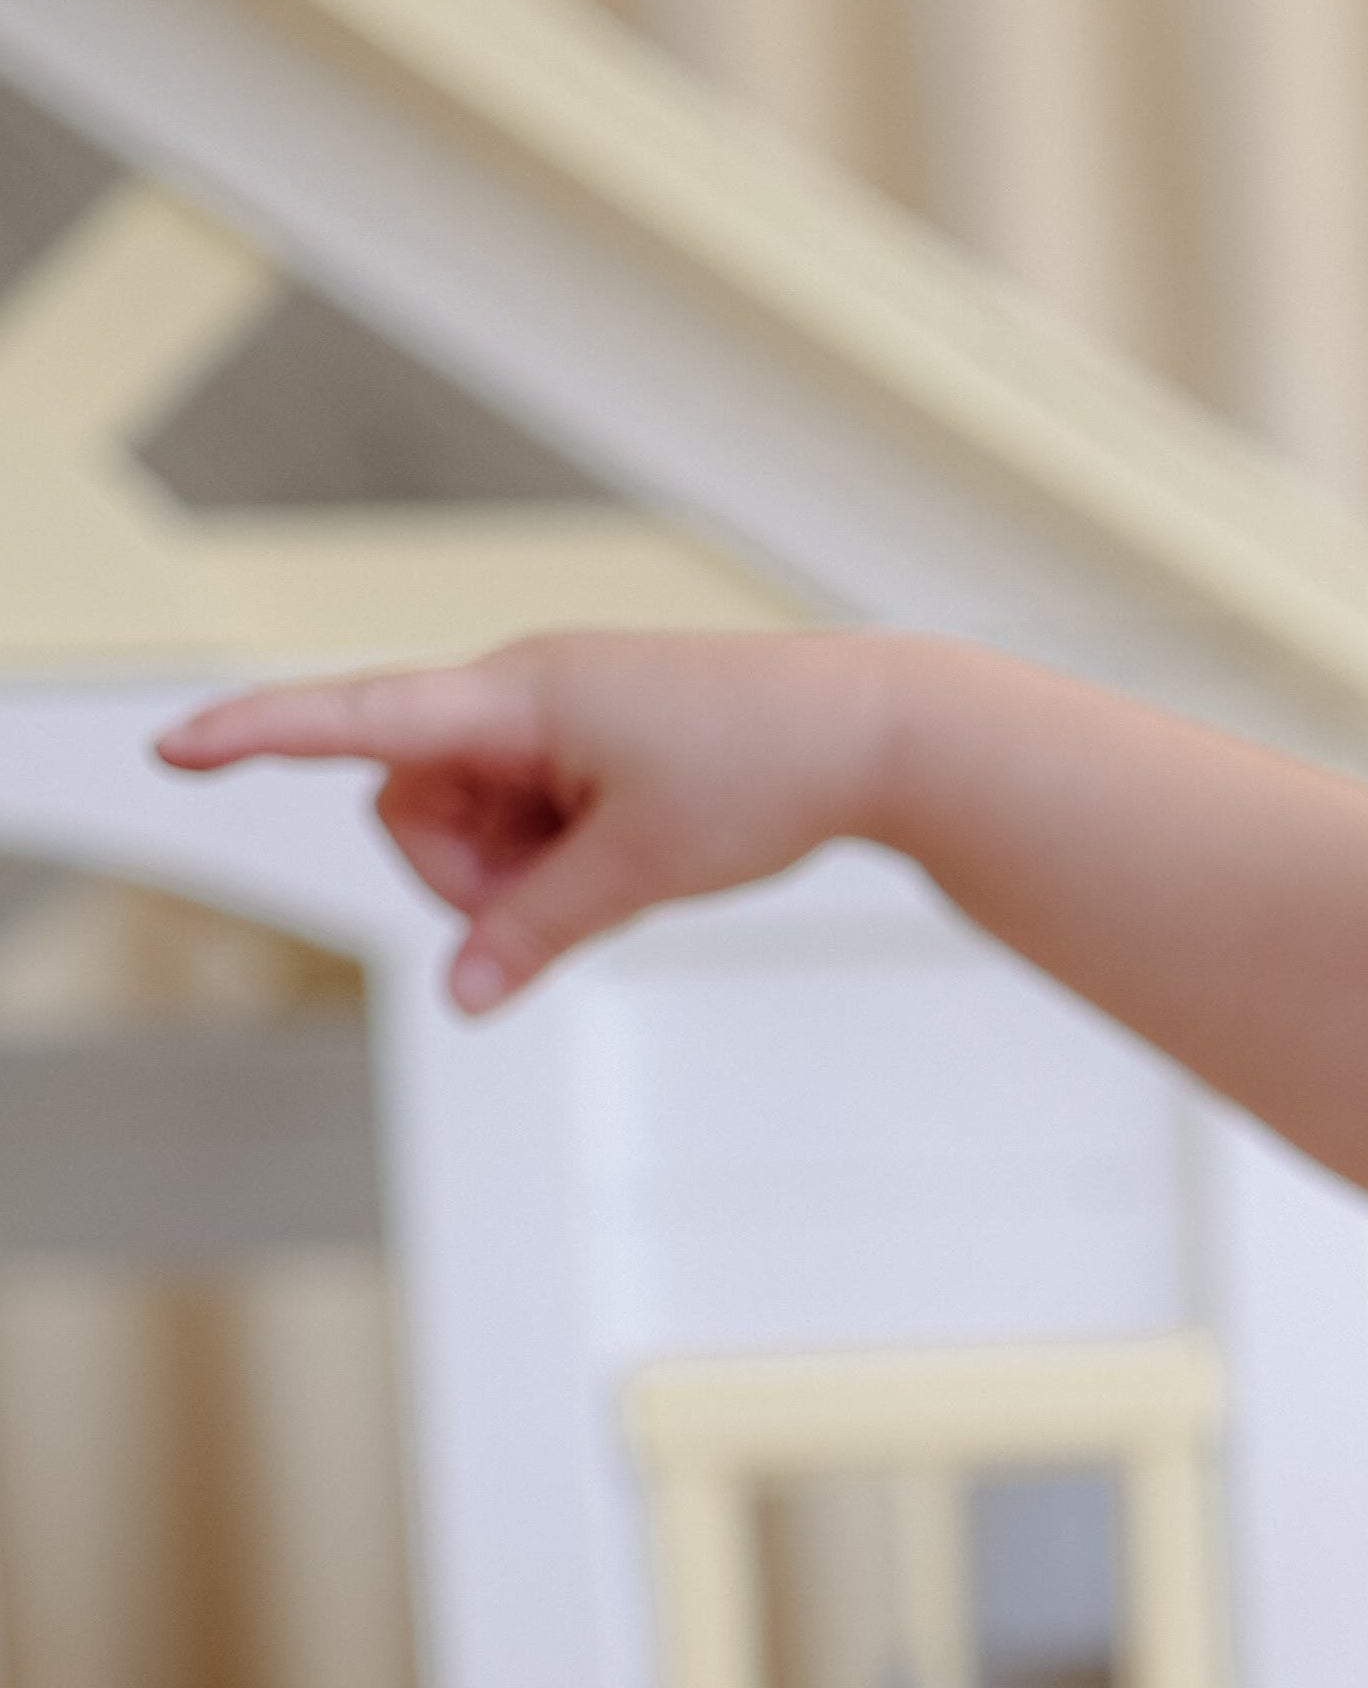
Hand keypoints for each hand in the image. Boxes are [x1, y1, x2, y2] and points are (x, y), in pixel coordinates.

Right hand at [155, 629, 910, 1015]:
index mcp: (517, 696)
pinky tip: (631, 854)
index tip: (175, 746)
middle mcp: (519, 694)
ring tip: (618, 866)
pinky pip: (527, 821)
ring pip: (468, 823)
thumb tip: (464, 993)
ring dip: (514, 872)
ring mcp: (552, 723)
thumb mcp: (641, 869)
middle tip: (559, 898)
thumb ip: (536, 930)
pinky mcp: (586, 748)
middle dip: (460, 875)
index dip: (259, 737)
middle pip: (409, 805)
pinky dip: (556, 859)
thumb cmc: (766, 768)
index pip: (358, 717)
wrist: (873, 730)